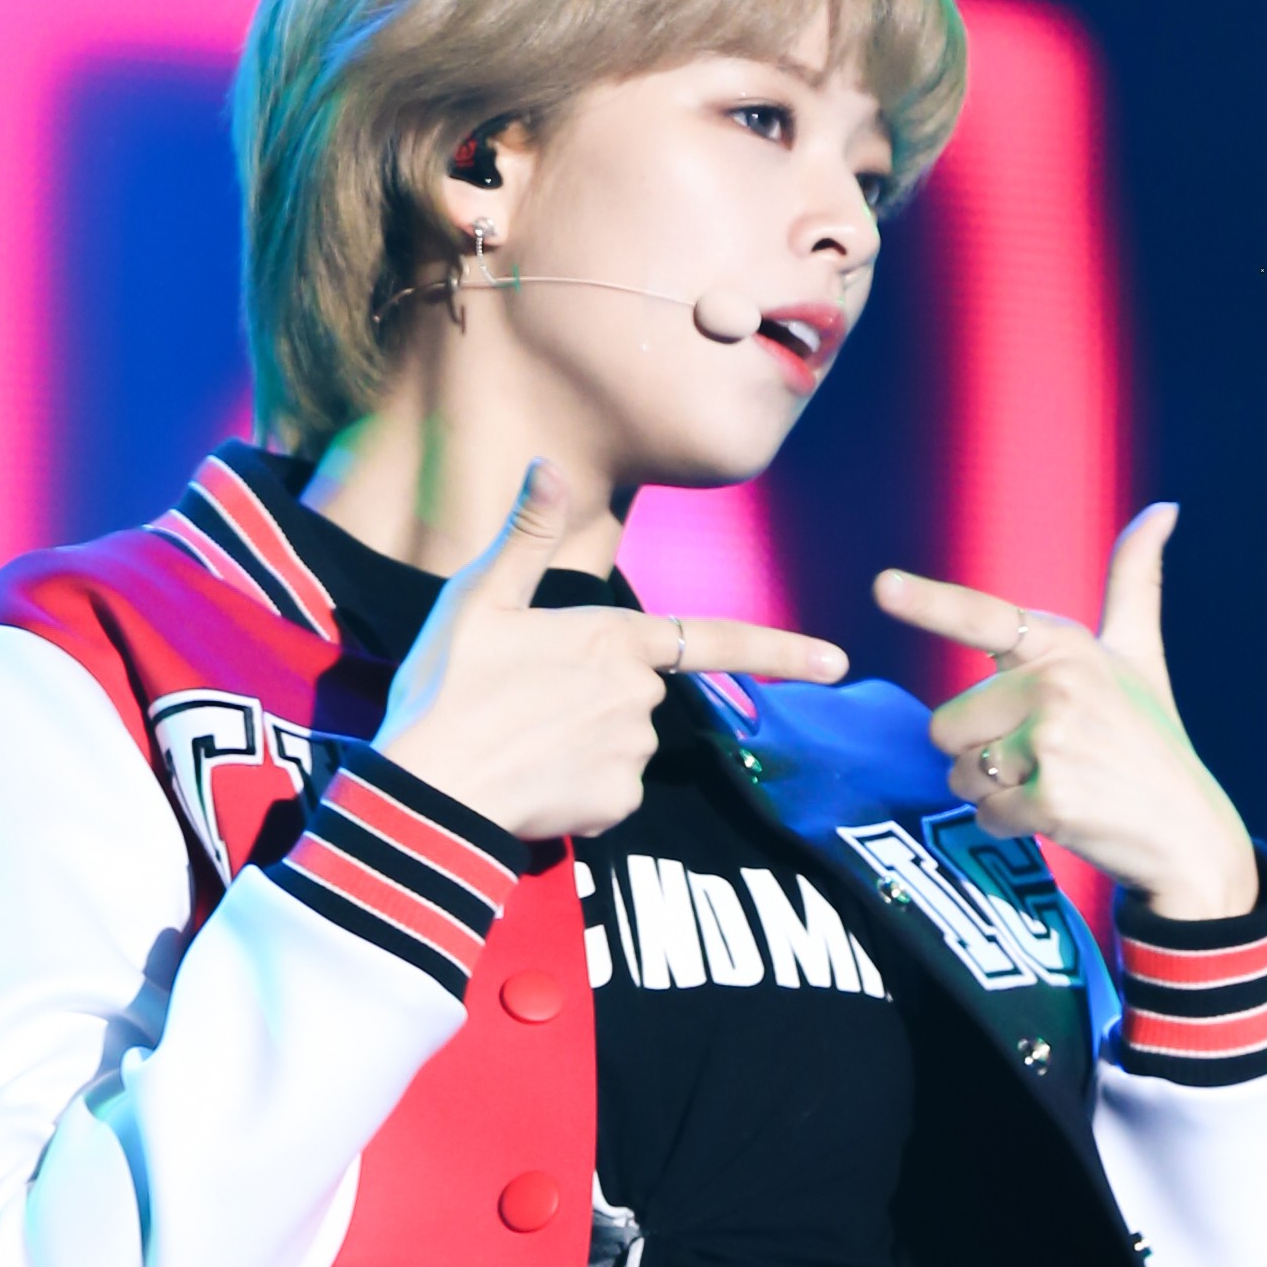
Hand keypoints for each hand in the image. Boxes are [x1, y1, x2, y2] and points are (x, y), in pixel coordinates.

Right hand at [376, 461, 847, 839]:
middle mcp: (638, 694)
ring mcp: (633, 751)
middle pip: (642, 692)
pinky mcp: (619, 802)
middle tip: (523, 702)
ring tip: (522, 741)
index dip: (781, 649)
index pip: (713, 637)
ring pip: (627, 743)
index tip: (838, 661)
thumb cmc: (446, 689)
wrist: (429, 789)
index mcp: (614, 637)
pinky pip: (613, 792)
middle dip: (599, 698)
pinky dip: (582, 790)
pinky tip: (537, 782)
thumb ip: (525, 535)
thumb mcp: (477, 599)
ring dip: (587, 744)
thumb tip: (550, 463)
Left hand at [874, 502, 1257, 918]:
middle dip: (979, 751)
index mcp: (1066, 646)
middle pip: (945, 723)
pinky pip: (985, 814)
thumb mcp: (1141, 655)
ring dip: (992, 791)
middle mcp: (1058, 686)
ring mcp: (1055, 743)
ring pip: (959, 772)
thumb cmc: (1151, 740)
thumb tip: (1164, 507)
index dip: (930, 604)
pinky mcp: (1052, 799)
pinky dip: (1010, 825)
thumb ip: (1135, 581)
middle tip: (1043, 759)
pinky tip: (1060, 816)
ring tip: (1054, 784)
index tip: (883, 586)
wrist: (1188, 831)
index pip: (984, 619)